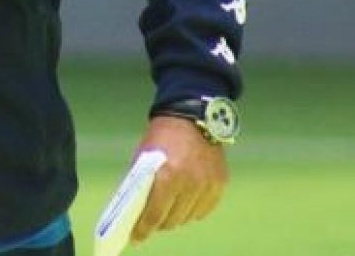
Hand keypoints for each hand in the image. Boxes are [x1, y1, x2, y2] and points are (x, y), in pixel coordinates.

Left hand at [130, 116, 228, 245]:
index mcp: (167, 175)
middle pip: (172, 220)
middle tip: (150, 223)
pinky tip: (184, 204)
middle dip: (158, 224)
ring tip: (167, 212)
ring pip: (188, 217)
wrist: (193, 116)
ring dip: (176, 218)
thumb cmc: (162, 135)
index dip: (143, 229)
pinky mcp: (220, 184)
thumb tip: (135, 207)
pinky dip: (192, 211)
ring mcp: (207, 185)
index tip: (136, 238)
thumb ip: (141, 180)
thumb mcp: (144, 155)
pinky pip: (204, 210)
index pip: (154, 214)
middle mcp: (189, 183)